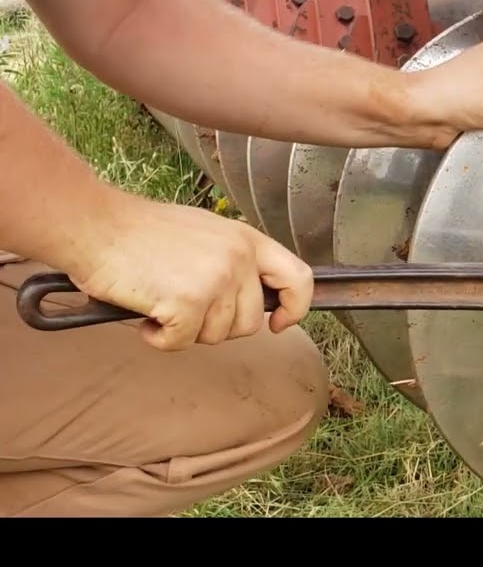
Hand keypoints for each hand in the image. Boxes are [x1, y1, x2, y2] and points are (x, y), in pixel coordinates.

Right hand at [65, 191, 313, 350]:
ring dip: (186, 330)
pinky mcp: (188, 302)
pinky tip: (146, 313)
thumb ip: (234, 260)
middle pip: (250, 322)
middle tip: (184, 307)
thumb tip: (251, 296)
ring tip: (161, 300)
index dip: (294, 307)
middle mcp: (239, 259)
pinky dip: (160, 338)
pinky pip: (182, 343)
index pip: (298, 279)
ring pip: (217, 336)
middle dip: (218, 326)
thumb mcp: (206, 233)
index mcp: (247, 240)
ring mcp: (216, 280)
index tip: (279, 322)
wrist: (96, 226)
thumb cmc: (140, 232)